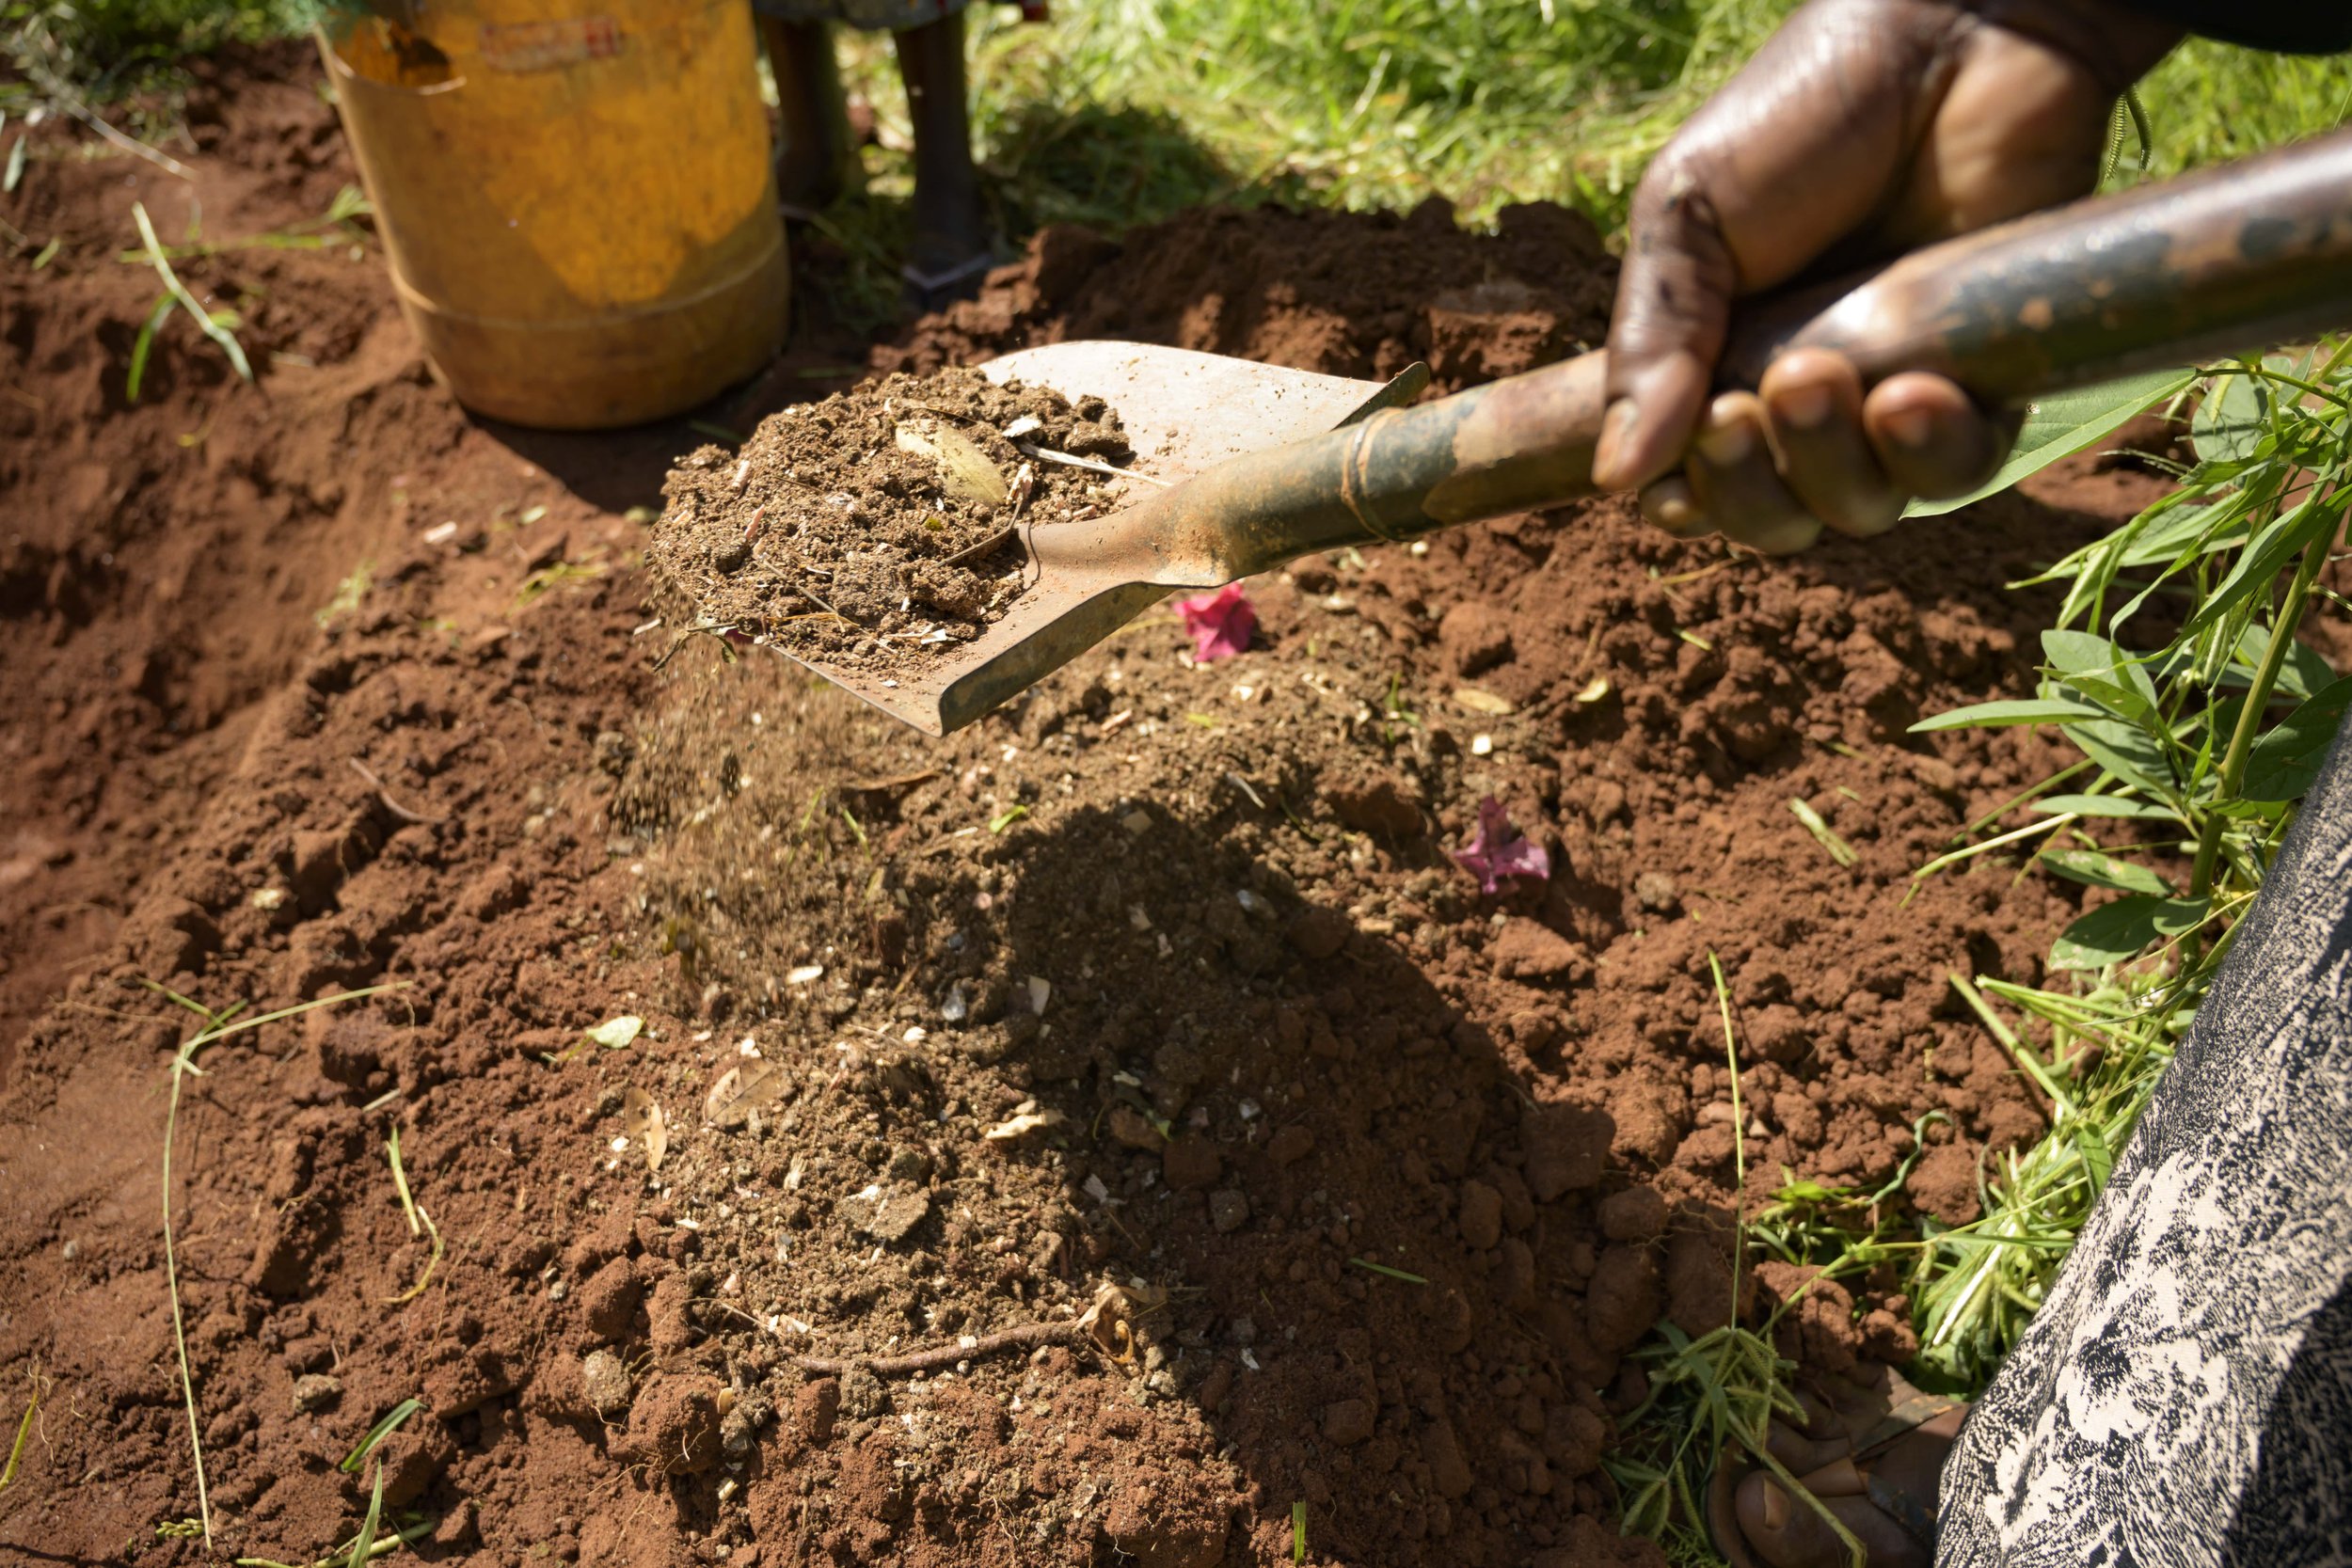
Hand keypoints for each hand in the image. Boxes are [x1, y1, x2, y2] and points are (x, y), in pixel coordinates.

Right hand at [1592, 0, 2179, 551]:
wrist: (1952, 41)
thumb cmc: (1804, 116)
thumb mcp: (1687, 220)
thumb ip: (1650, 348)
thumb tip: (1615, 482)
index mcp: (1720, 366)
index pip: (1695, 490)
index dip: (1688, 497)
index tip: (1684, 452)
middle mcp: (1809, 400)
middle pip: (1772, 518)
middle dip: (1750, 486)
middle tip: (1745, 405)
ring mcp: (1898, 396)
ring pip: (1860, 509)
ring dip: (1830, 467)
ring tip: (1824, 374)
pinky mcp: (1990, 382)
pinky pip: (1959, 473)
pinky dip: (1928, 454)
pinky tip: (1913, 393)